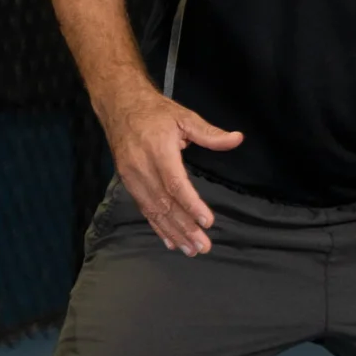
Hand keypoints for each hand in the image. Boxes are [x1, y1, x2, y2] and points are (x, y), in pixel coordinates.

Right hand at [97, 86, 243, 255]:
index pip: (175, 183)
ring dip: (173, 232)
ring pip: (154, 210)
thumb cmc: (156, 112)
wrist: (119, 106)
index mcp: (158, 151)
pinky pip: (144, 208)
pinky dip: (157, 226)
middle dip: (185, 227)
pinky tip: (170, 240)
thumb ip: (210, 133)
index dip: (191, 204)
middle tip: (203, 246)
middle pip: (165, 203)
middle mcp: (142, 167)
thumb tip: (236, 139)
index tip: (207, 221)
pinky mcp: (128, 182)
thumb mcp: (185, 116)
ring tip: (190, 250)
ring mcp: (132, 177)